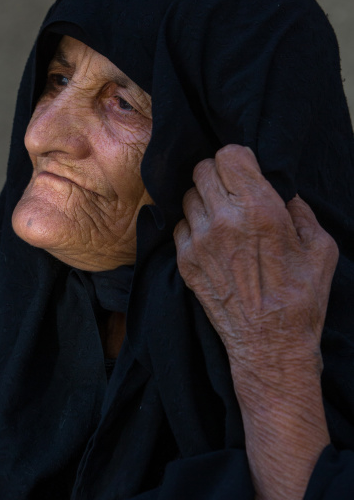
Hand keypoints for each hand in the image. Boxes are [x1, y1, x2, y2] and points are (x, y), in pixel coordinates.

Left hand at [173, 144, 338, 499]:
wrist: (269, 345)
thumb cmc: (301, 298)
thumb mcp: (320, 248)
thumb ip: (301, 210)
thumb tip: (283, 191)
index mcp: (260, 208)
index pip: (228, 155)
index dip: (237, 158)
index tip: (245, 170)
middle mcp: (225, 218)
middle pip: (202, 169)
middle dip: (217, 175)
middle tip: (231, 191)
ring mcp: (200, 240)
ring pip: (188, 196)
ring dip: (203, 200)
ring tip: (222, 217)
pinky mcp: (185, 260)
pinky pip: (180, 225)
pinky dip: (193, 226)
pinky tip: (211, 240)